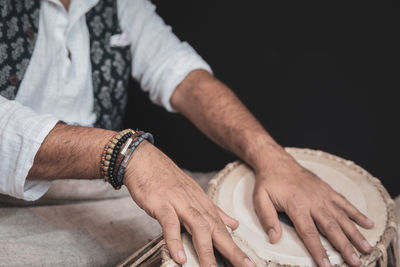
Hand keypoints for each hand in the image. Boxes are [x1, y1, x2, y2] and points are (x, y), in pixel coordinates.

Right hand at [124, 142, 254, 266]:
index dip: (236, 246)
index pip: (223, 228)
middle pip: (216, 229)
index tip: (247, 262)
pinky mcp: (161, 203)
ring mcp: (178, 202)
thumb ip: (213, 211)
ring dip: (206, 250)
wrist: (145, 160)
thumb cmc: (166, 179)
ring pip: (198, 226)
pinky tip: (179, 256)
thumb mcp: (194, 194)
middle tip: (244, 266)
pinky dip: (174, 240)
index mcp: (202, 203)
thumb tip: (233, 224)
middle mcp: (194, 203)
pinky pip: (170, 223)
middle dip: (232, 250)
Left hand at [253, 150, 373, 266]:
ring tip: (367, 248)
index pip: (309, 233)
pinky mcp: (327, 190)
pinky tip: (368, 224)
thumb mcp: (260, 198)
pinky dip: (357, 214)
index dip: (318, 251)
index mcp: (296, 205)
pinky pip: (345, 203)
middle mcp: (313, 201)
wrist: (276, 161)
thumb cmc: (268, 182)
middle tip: (356, 262)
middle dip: (344, 246)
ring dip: (355, 233)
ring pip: (342, 217)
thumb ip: (267, 218)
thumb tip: (274, 238)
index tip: (327, 265)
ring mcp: (322, 195)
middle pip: (331, 228)